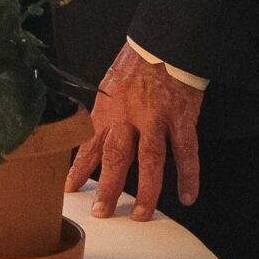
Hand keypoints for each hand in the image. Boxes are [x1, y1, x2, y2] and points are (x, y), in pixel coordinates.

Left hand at [66, 44, 202, 220]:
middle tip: (101, 212)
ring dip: (147, 190)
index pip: (90, 144)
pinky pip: (186, 151)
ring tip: (141, 214)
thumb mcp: (108, 86)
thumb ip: (103, 114)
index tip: (70, 188)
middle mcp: (129, 116)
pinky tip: (188, 196)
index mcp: (107, 108)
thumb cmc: (135, 65)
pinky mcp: (182, 117)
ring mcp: (156, 118)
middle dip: (107, 187)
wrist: (163, 43)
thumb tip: (89, 138)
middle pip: (116, 156)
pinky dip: (189, 175)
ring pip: (150, 160)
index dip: (79, 168)